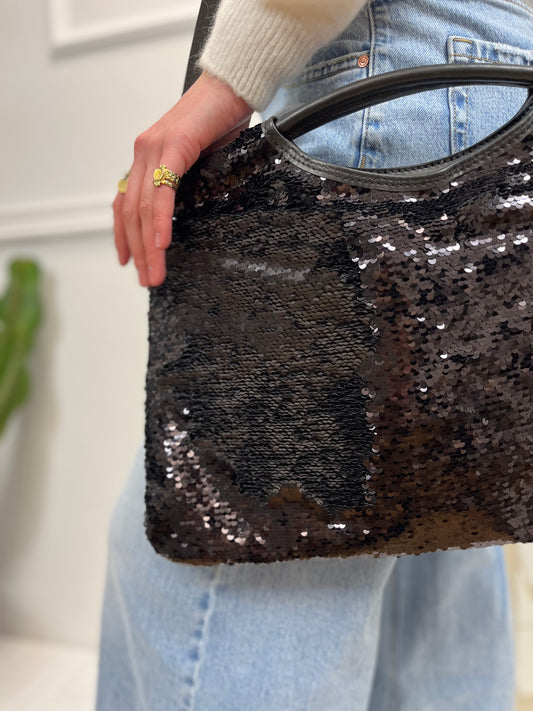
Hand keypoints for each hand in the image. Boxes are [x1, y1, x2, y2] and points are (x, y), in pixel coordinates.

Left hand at [113, 70, 252, 286]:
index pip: (126, 202)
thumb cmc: (222, 118)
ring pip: (144, 208)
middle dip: (138, 251)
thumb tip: (191, 210)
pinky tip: (163, 244)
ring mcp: (154, 149)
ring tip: (155, 273)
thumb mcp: (200, 158)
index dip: (124, 235)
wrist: (233, 84)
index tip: (128, 261)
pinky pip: (163, 192)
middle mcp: (143, 152)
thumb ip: (186, 181)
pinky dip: (161, 221)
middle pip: (131, 212)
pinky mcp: (173, 147)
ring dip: (148, 246)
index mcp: (147, 156)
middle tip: (147, 280)